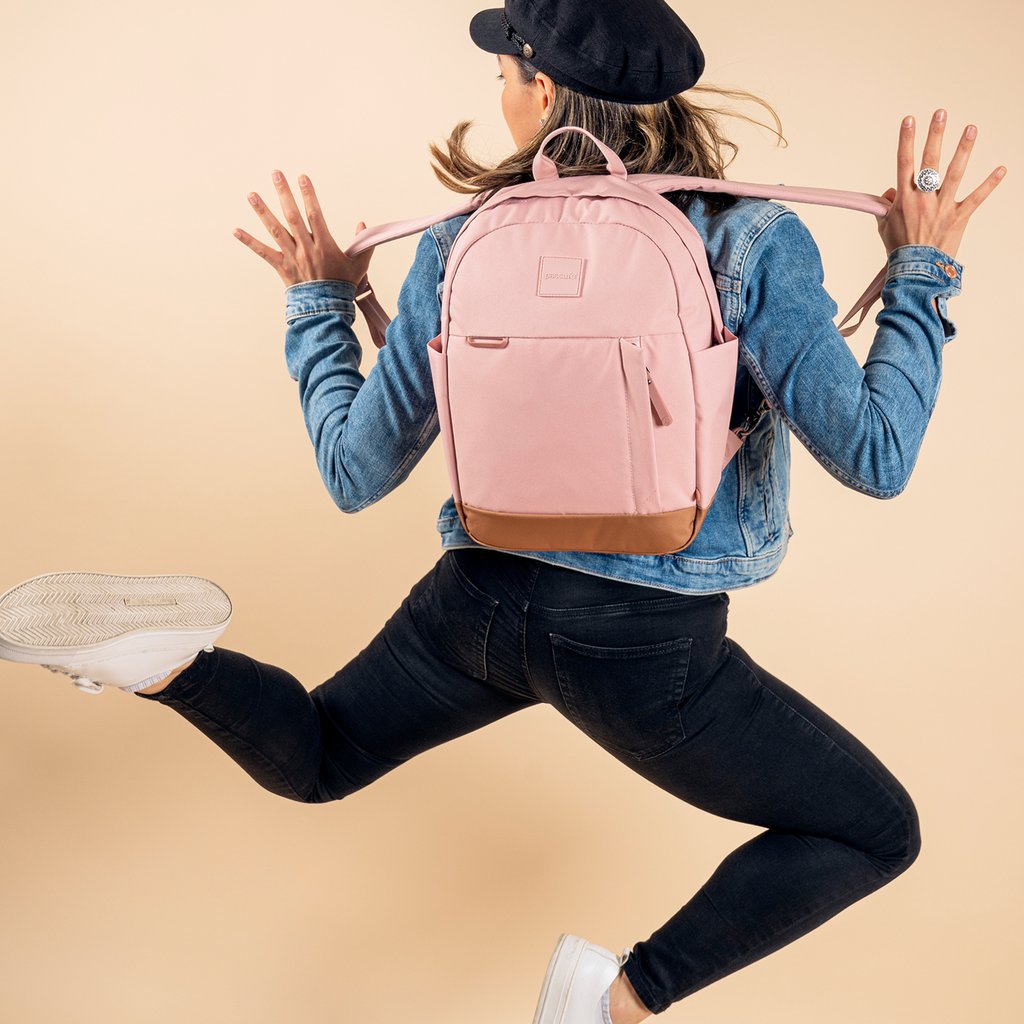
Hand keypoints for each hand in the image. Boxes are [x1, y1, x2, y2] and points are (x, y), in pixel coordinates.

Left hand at [233, 169, 374, 288]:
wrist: (326, 308)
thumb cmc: (342, 286)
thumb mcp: (359, 265)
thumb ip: (364, 244)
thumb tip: (362, 224)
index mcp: (324, 245)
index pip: (314, 215)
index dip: (308, 195)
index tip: (302, 178)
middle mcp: (305, 248)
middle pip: (292, 216)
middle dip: (284, 193)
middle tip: (276, 174)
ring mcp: (292, 257)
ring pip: (275, 230)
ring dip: (262, 211)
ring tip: (251, 195)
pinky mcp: (281, 266)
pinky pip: (262, 252)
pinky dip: (249, 241)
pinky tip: (235, 230)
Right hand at [876, 109, 1006, 261]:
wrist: (914, 272)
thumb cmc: (898, 249)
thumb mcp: (885, 226)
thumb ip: (887, 204)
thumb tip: (891, 190)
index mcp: (904, 199)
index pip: (904, 163)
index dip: (906, 140)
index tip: (909, 120)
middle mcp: (924, 199)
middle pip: (929, 161)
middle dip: (935, 135)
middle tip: (941, 113)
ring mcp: (943, 207)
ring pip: (954, 173)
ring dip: (963, 149)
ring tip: (971, 128)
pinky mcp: (959, 217)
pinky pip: (976, 198)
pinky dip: (990, 184)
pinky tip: (1002, 169)